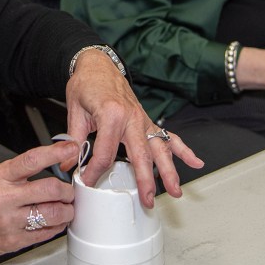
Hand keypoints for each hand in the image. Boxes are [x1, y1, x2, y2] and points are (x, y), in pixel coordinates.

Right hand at [0, 141, 78, 264]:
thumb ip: (19, 172)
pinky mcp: (14, 241)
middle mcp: (5, 199)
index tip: (71, 149)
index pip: (33, 160)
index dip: (57, 153)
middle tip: (69, 191)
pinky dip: (56, 227)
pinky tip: (53, 222)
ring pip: (53, 214)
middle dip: (67, 190)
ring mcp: (10, 222)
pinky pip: (46, 233)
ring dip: (66, 211)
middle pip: (50, 189)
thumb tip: (49, 162)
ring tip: (64, 208)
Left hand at [65, 50, 202, 207]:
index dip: (95, 171)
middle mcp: (132, 118)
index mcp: (111, 115)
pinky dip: (183, 150)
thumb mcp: (74, 110)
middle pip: (141, 154)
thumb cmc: (87, 84)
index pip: (105, 153)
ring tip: (176, 190)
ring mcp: (143, 120)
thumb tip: (69, 163)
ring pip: (159, 148)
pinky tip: (195, 162)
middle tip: (148, 200)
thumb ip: (73, 139)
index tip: (88, 181)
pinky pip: (168, 136)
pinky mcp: (148, 121)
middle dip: (145, 179)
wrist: (98, 64)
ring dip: (169, 170)